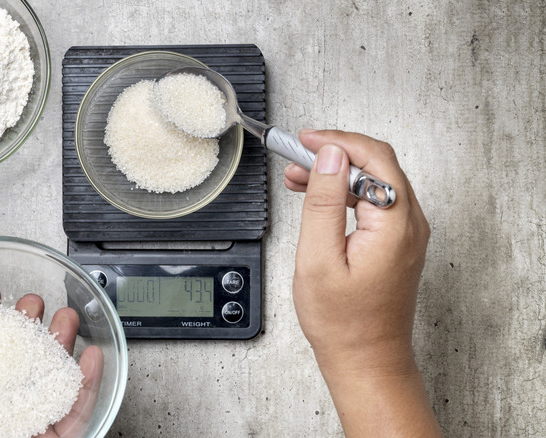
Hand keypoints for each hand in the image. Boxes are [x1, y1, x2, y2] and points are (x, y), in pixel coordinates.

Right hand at [284, 129, 441, 436]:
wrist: (366, 360)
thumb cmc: (343, 322)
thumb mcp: (318, 258)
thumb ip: (324, 202)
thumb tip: (329, 156)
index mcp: (394, 223)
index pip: (373, 157)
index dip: (336, 141)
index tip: (304, 139)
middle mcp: (410, 224)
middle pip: (377, 165)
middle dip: (334, 154)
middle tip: (296, 158)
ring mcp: (407, 234)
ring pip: (375, 181)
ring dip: (338, 173)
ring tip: (300, 178)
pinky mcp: (398, 244)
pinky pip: (375, 202)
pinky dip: (346, 193)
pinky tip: (321, 199)